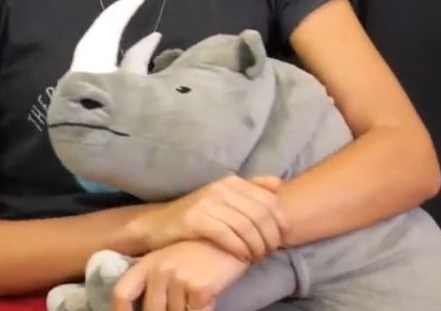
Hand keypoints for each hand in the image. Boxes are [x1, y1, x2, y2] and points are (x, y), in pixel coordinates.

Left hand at [112, 239, 248, 310]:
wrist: (238, 235)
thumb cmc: (205, 249)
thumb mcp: (174, 256)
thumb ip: (157, 277)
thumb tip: (149, 305)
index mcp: (149, 261)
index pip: (122, 292)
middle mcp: (160, 269)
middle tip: (179, 308)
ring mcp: (179, 278)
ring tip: (196, 302)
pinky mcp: (200, 288)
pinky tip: (208, 302)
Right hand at [130, 175, 288, 262]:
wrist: (156, 225)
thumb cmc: (196, 215)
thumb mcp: (224, 198)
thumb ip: (250, 189)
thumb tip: (279, 184)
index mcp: (232, 182)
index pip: (269, 200)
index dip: (281, 221)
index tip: (283, 238)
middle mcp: (222, 188)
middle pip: (261, 214)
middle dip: (271, 236)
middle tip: (271, 252)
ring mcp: (208, 202)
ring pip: (247, 226)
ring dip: (257, 246)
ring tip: (258, 258)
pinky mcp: (195, 219)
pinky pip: (228, 236)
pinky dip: (240, 249)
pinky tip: (244, 258)